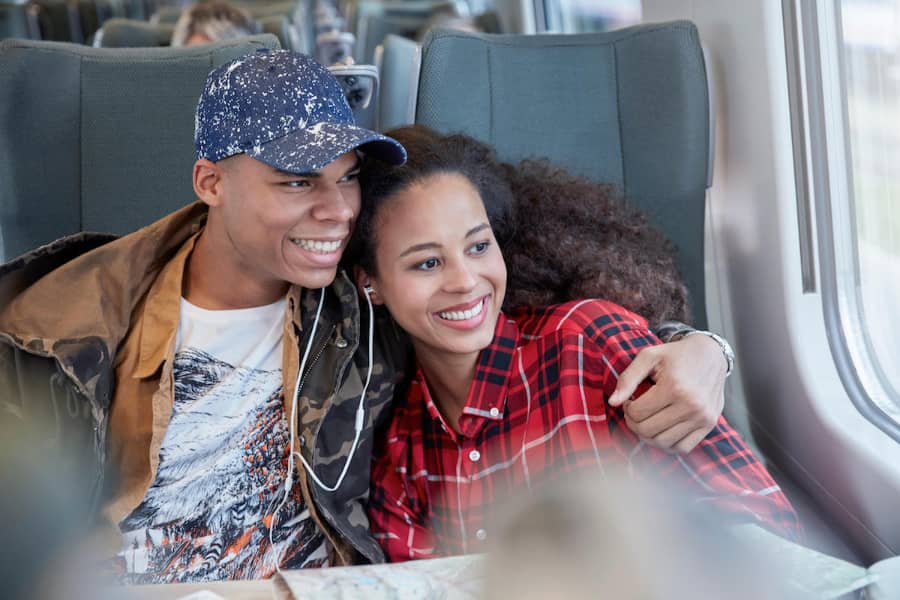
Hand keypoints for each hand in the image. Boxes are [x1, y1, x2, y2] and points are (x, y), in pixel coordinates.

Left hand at [608, 333, 726, 453]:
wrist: (711, 354)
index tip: (631, 399)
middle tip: (635, 411)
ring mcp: (702, 417)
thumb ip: (628, 378)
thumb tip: (613, 402)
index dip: (627, 407)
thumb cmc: (676, 355)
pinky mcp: (709, 424)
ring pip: (663, 443)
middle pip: (648, 431)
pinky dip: (668, 444)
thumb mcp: (648, 356)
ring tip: (647, 420)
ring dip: (648, 435)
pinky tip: (662, 429)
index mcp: (674, 387)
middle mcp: (691, 405)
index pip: (637, 413)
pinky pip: (683, 448)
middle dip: (634, 423)